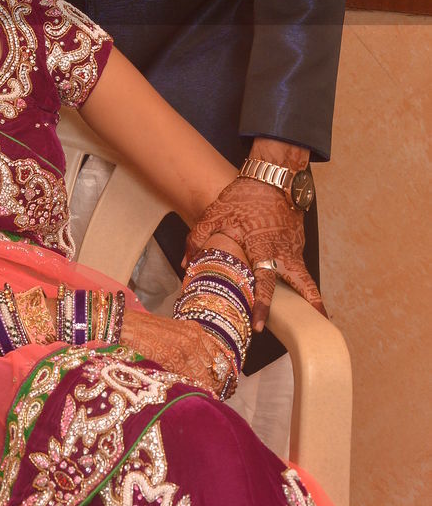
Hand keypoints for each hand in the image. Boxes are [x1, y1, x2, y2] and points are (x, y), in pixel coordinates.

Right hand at [120, 311, 229, 396]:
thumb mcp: (175, 332)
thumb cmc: (149, 330)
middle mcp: (194, 337)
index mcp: (195, 330)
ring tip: (202, 397)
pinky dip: (192, 386)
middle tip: (209, 393)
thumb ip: (189, 346)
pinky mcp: (173, 356)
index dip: (216, 371)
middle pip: (211, 366)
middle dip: (211, 381)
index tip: (216, 383)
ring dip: (203, 386)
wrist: (129, 324)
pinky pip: (188, 376)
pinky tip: (192, 393)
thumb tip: (200, 366)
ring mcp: (185, 346)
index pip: (216, 355)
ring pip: (202, 373)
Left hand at [185, 178, 325, 331]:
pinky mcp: (297, 242)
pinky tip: (302, 294)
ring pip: (306, 277)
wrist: (272, 175)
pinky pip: (300, 266)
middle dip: (310, 307)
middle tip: (316, 329)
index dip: (261, 306)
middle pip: (303, 284)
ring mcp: (294, 247)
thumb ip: (198, 238)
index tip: (259, 326)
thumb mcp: (215, 213)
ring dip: (312, 297)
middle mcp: (283, 251)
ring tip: (320, 319)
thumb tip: (185, 264)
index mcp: (262, 247)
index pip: (264, 283)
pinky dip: (304, 281)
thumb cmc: (244, 195)